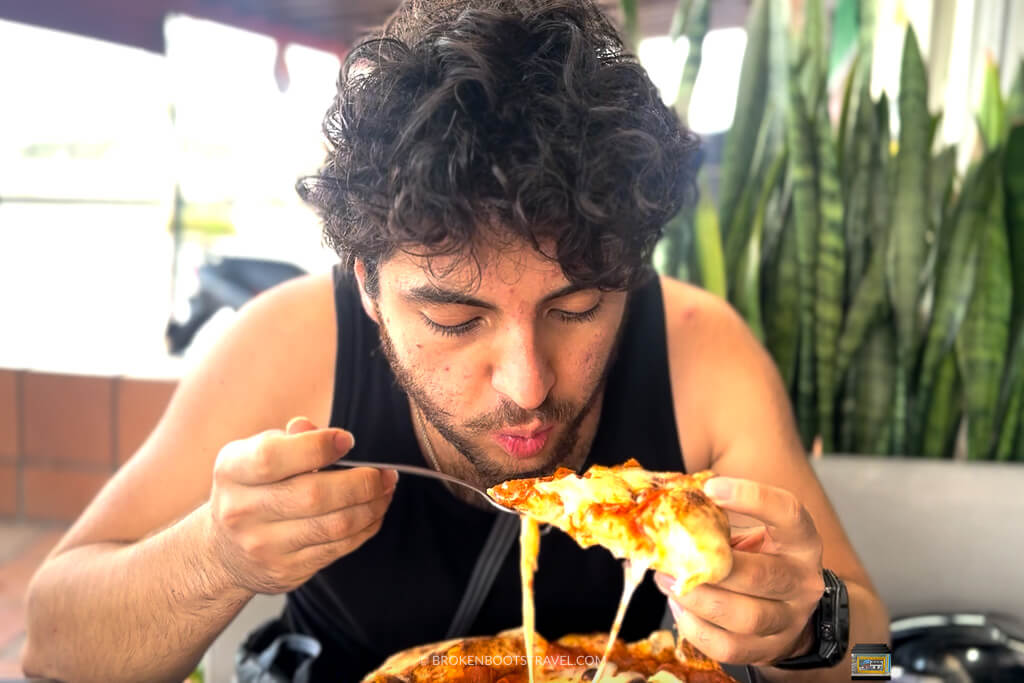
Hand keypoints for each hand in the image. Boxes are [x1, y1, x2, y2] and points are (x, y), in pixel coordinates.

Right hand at [206, 417, 397, 594]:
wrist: (225, 552)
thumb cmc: (253, 489)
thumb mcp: (256, 455)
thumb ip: (290, 440)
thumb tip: (325, 434)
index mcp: (233, 471)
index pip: (272, 458)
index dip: (316, 447)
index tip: (347, 440)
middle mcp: (242, 511)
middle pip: (313, 495)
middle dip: (361, 482)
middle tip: (385, 473)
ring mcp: (263, 546)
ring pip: (333, 526)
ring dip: (371, 506)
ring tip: (386, 489)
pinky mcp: (286, 571)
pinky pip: (338, 548)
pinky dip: (365, 528)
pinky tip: (374, 512)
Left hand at [654, 477, 823, 665]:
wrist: (790, 609)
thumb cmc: (759, 560)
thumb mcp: (751, 534)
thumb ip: (719, 523)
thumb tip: (666, 510)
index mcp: (801, 542)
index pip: (789, 514)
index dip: (752, 498)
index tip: (712, 488)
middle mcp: (804, 582)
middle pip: (763, 576)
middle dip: (713, 567)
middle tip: (673, 556)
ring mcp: (791, 621)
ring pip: (746, 617)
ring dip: (698, 600)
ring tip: (667, 582)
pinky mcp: (771, 651)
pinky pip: (730, 648)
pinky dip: (697, 629)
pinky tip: (679, 608)